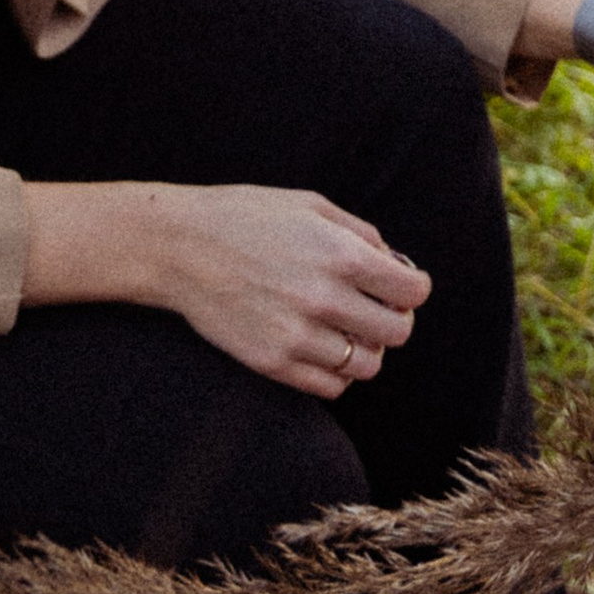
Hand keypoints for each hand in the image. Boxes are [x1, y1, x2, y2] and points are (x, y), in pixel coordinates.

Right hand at [24, 178, 429, 399]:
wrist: (180, 246)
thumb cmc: (248, 217)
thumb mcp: (312, 206)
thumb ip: (362, 234)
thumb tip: (397, 266)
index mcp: (341, 255)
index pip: (412, 292)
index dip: (412, 287)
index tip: (400, 285)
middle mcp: (325, 299)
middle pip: (397, 333)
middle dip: (394, 319)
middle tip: (376, 308)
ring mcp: (298, 336)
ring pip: (367, 365)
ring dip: (366, 348)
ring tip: (347, 329)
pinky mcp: (273, 363)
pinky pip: (331, 387)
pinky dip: (337, 372)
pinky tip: (323, 347)